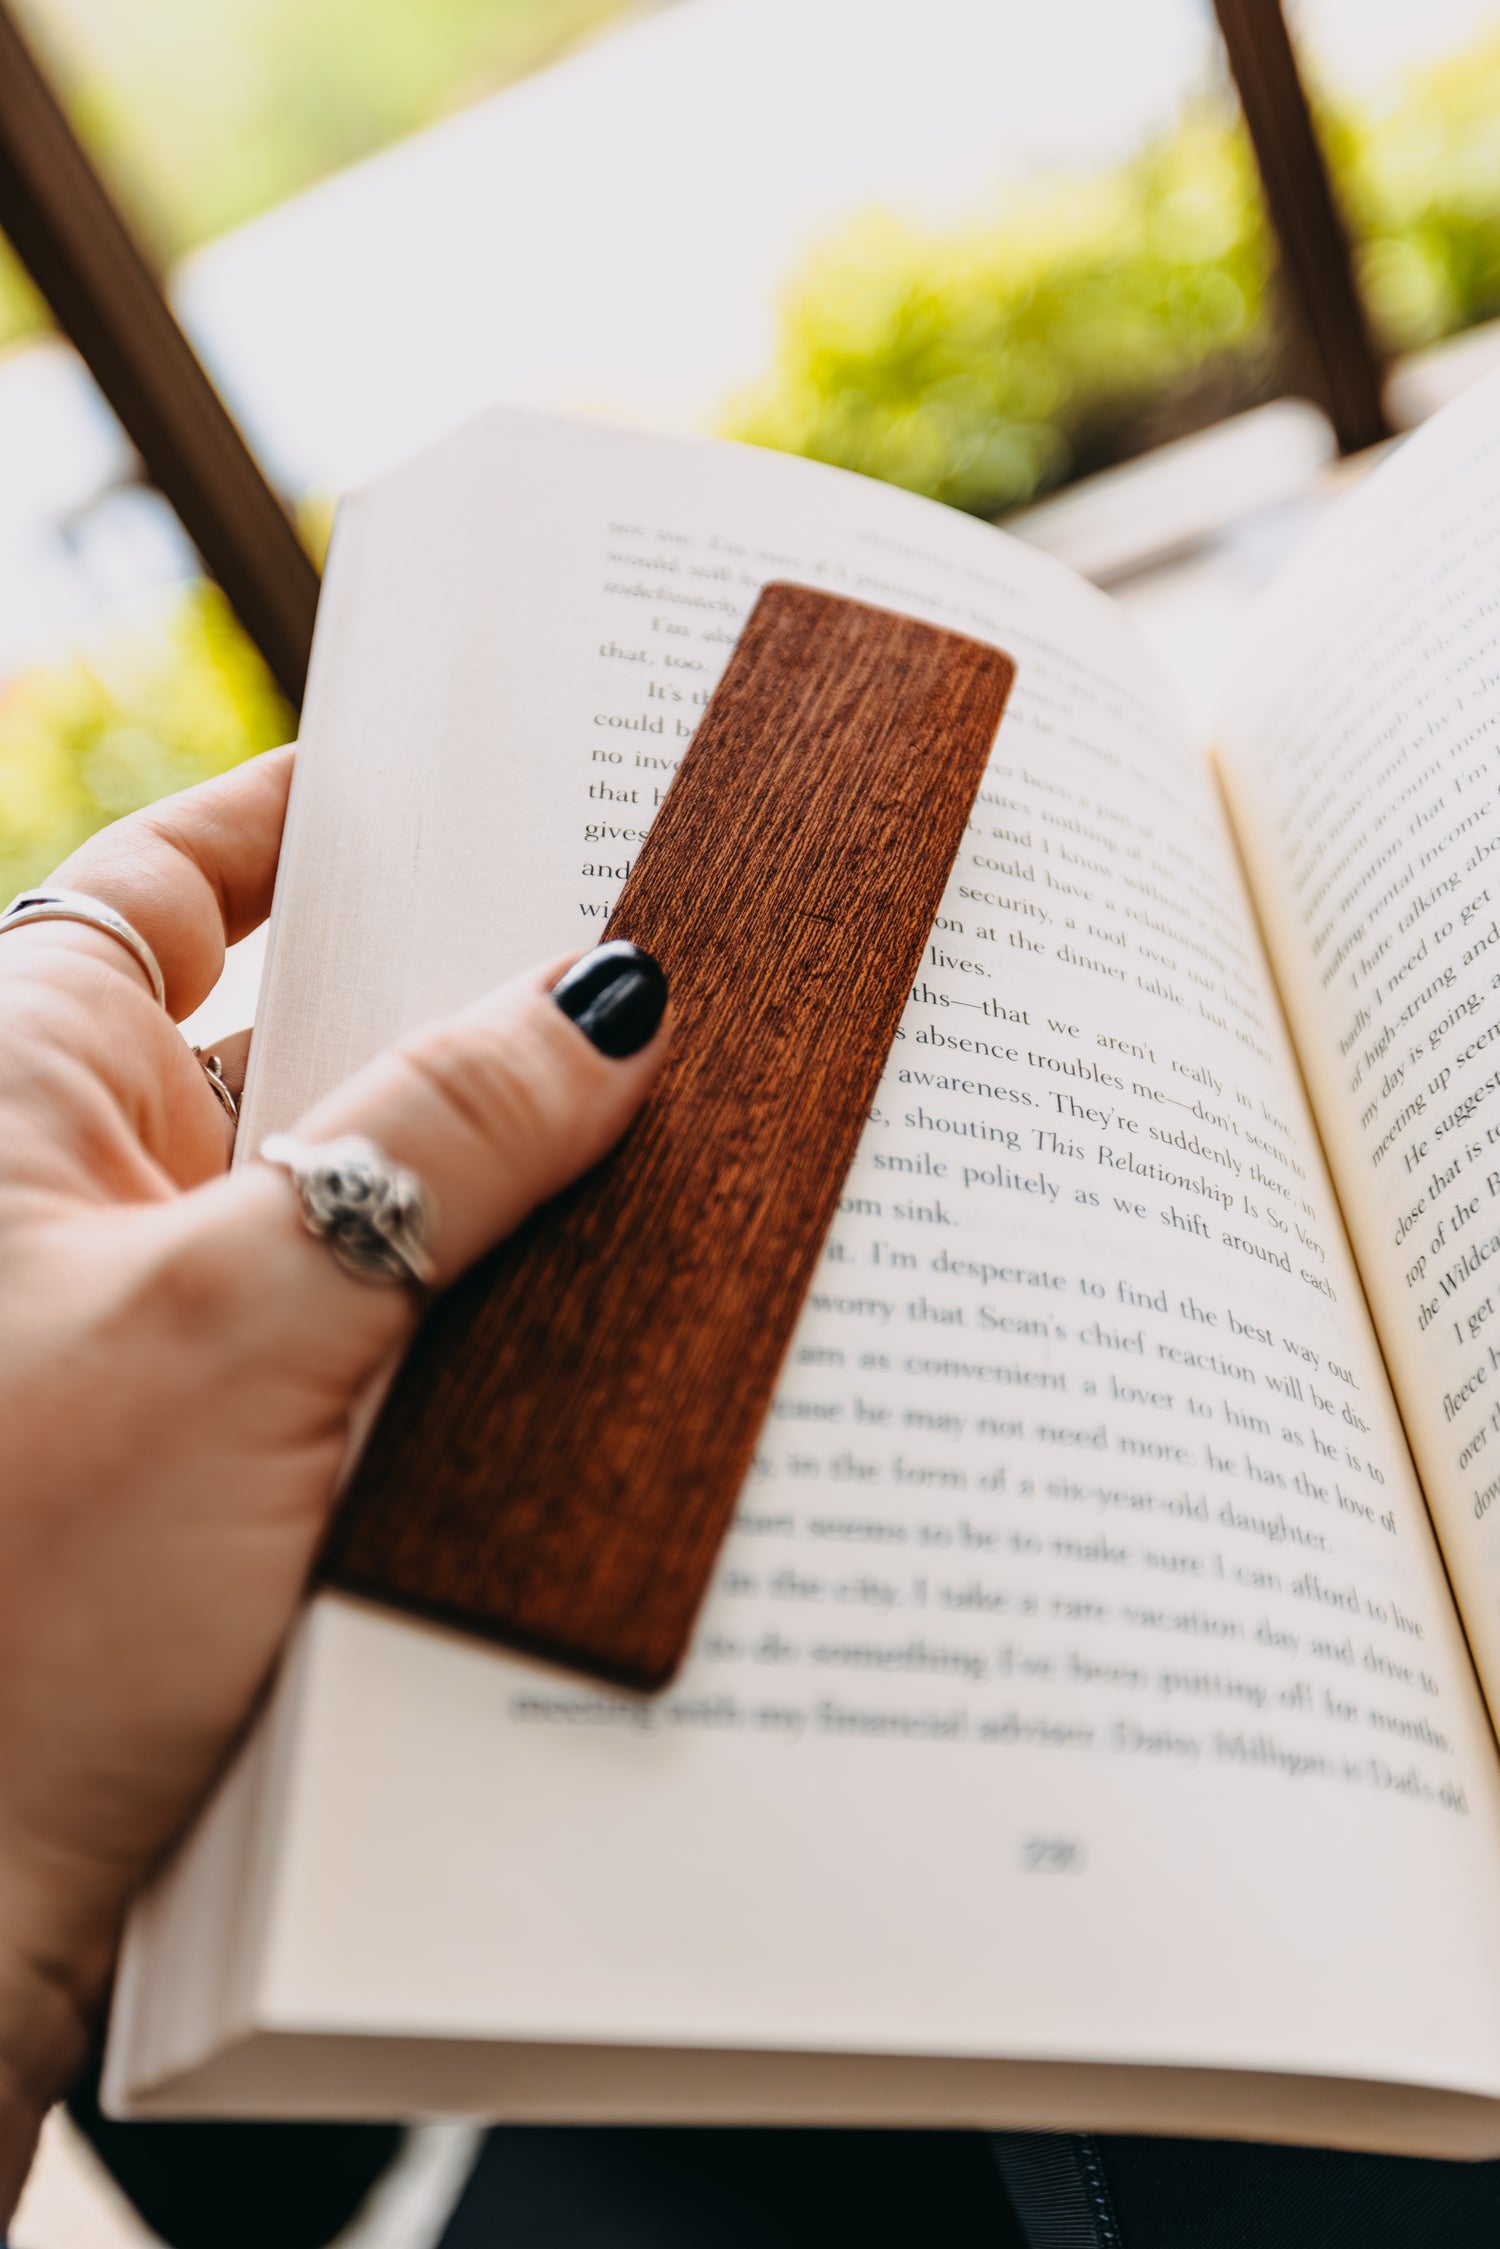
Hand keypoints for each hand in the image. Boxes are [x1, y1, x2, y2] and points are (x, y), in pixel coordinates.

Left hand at [0, 747, 668, 2210]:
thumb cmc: (18, 1602)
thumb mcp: (244, 1327)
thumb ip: (433, 1148)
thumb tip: (608, 1000)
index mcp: (21, 1089)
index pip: (168, 884)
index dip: (301, 815)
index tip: (451, 772)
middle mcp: (73, 1194)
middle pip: (292, 1036)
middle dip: (449, 1009)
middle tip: (633, 964)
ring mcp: (147, 1332)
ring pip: (346, 1200)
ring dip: (480, 1184)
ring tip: (660, 1133)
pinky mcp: (210, 1460)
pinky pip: (365, 1336)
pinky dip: (465, 1317)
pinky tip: (596, 1317)